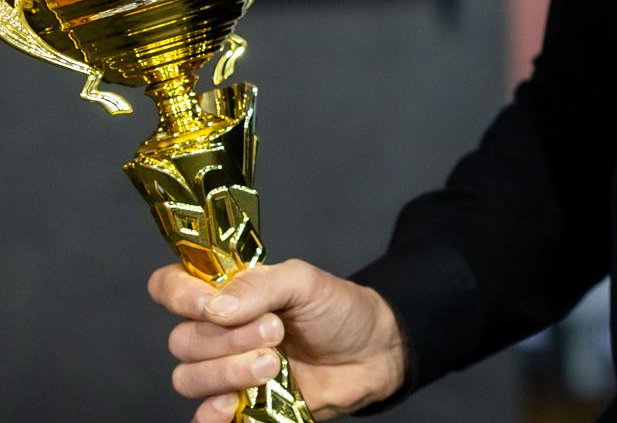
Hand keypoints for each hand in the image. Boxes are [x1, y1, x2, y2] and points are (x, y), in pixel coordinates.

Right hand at [149, 259, 405, 422]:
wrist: (370, 353)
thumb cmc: (336, 309)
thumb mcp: (306, 282)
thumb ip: (263, 284)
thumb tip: (216, 305)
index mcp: (228, 292)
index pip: (172, 287)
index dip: (178, 294)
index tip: (208, 303)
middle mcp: (217, 332)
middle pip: (182, 340)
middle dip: (226, 337)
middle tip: (274, 331)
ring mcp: (225, 371)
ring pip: (189, 378)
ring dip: (228, 371)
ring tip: (274, 362)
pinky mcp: (237, 408)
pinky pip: (201, 418)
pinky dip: (212, 413)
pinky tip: (237, 402)